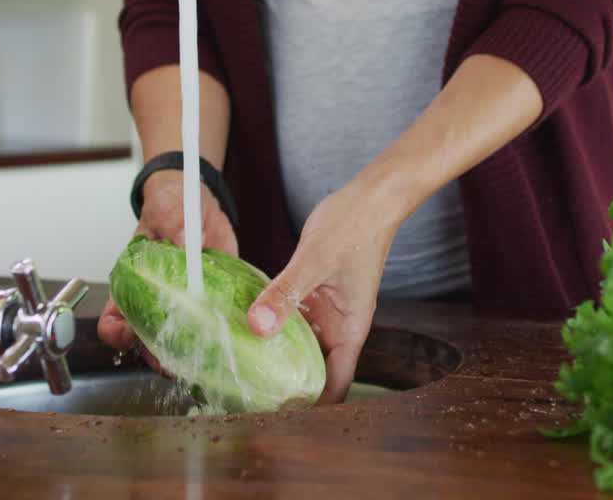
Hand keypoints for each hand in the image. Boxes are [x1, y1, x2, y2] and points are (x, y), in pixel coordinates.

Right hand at [97, 169, 238, 359]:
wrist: (199, 200)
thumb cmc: (171, 202)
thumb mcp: (167, 205)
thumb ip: (173, 221)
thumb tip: (185, 240)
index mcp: (135, 281)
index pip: (114, 318)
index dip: (117, 333)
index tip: (128, 335)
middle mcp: (157, 300)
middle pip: (150, 342)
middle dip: (163, 356)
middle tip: (182, 356)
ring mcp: (186, 305)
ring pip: (184, 343)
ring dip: (196, 353)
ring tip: (212, 355)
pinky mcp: (213, 302)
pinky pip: (217, 326)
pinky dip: (225, 336)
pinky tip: (236, 338)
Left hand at [245, 178, 400, 404]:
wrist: (370, 197)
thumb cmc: (356, 227)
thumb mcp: (315, 261)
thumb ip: (285, 293)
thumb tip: (257, 326)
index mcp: (351, 328)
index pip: (335, 384)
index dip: (310, 404)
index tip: (280, 416)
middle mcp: (339, 325)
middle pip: (314, 369)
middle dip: (287, 384)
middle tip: (249, 396)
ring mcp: (326, 309)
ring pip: (299, 343)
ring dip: (276, 353)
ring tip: (242, 367)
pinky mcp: (313, 293)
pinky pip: (290, 316)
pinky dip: (272, 323)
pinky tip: (246, 326)